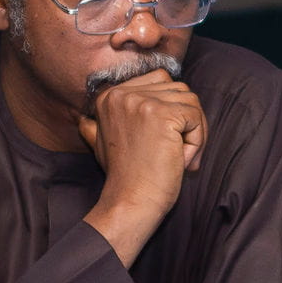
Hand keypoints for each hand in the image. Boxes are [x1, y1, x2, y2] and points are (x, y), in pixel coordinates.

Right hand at [77, 70, 206, 265]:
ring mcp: (142, 102)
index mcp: (109, 95)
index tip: (164, 140)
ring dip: (194, 132)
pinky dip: (198, 141)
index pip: (160, 81)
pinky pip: (196, 117)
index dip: (171, 109)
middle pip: (178, 89)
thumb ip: (97, 126)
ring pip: (191, 102)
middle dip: (187, 121)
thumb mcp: (100, 145)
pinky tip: (182, 161)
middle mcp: (123, 93)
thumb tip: (84, 120)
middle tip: (179, 153)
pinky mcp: (163, 115)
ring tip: (180, 158)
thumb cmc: (123, 177)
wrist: (130, 201)